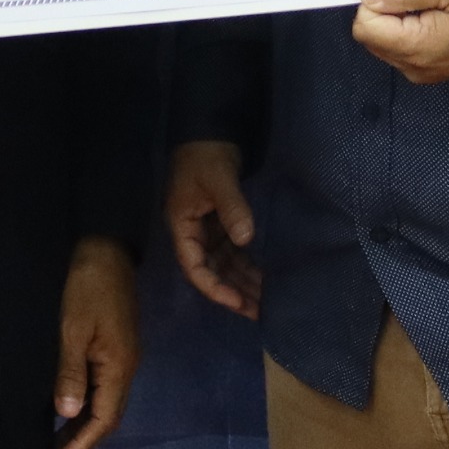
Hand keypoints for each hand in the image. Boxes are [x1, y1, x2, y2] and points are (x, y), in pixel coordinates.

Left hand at [52, 236, 140, 448]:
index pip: (104, 419)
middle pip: (107, 416)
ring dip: (82, 425)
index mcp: (119, 366)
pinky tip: (66, 410)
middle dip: (81, 442)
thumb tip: (67, 414)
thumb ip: (70, 372)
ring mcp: (121, 357)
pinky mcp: (113, 347)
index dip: (81, 444)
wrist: (105, 247)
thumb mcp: (72, 328)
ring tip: (55, 444)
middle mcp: (125, 367)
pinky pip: (101, 387)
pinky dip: (84, 405)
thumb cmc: (86, 285)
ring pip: (104, 403)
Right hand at [166, 141, 260, 319]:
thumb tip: (245, 238)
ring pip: (224, 267)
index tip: (236, 302)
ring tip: (265, 304)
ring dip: (242, 284)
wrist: (210, 135)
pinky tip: (264, 280)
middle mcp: (193, 235)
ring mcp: (208, 232)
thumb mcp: (218, 179)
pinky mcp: (222, 226)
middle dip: (233, 294)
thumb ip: (231, 208)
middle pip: (212, 273)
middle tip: (258, 313)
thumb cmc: (206, 157)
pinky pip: (234, 254)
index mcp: (182, 227)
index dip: (214, 288)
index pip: (195, 267)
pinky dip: (247, 268)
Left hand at [350, 0, 448, 83]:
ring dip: (398, 10)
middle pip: (373, 33)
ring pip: (386, 38)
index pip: (365, 25)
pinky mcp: (430, 68)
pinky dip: (410, 22)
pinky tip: (432, 5)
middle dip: (386, 3)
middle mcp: (413, 67)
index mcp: (416, 48)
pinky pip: (404, 45)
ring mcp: (421, 71)